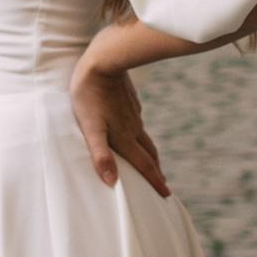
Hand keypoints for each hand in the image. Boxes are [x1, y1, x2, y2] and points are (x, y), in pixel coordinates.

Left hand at [71, 42, 169, 194]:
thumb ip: (100, 154)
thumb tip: (111, 181)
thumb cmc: (90, 95)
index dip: (155, 182)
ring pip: (144, 138)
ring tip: (150, 162)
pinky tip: (134, 131)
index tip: (166, 196)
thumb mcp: (91, 128)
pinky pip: (137, 122)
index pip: (144, 165)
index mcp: (124, 137)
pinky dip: (139, 134)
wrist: (103, 60)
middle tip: (162, 185)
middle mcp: (133, 127)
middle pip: (149, 154)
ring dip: (149, 153)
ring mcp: (133, 113)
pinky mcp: (129, 101)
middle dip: (156, 171)